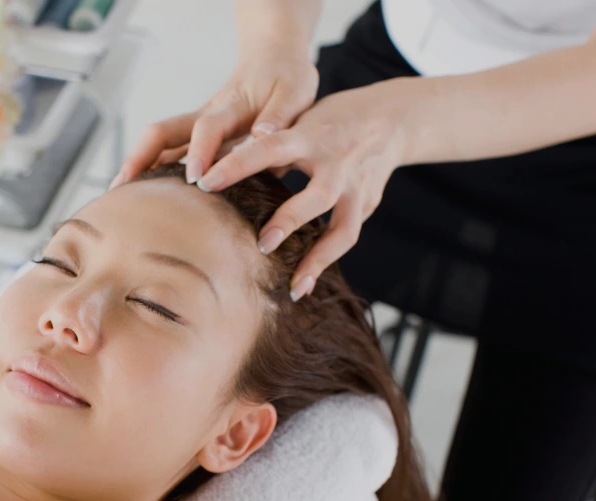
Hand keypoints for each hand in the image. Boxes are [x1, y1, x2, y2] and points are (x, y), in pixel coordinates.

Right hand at [110, 43, 318, 187]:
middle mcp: (205, 116)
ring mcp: (197, 126)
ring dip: (137, 167)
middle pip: (161, 132)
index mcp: (230, 108)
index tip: (195, 179)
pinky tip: (143, 196)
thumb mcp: (295, 93)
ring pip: (158, 144)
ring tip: (120, 199)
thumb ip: (280, 116)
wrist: (274, 57)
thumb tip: (262, 135)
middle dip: (140, 158)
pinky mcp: (197, 135)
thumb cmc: (286, 78)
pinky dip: (151, 171)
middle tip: (125, 189)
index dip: (198, 153)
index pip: (207, 129)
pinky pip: (167, 152)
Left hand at [197, 80, 410, 299]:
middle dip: (290, 221)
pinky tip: (302, 286)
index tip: (204, 183)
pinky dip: (324, 263)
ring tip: (291, 286)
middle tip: (261, 245)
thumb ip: (266, 148)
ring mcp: (354, 188)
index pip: (268, 148)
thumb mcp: (297, 123)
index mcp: (308, 136)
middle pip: (318, 196)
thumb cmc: (327, 122)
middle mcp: (335, 163)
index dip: (237, 165)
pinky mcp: (366, 205)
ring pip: (341, 227)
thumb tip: (217, 171)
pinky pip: (346, 238)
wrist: (391, 119)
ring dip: (315, 257)